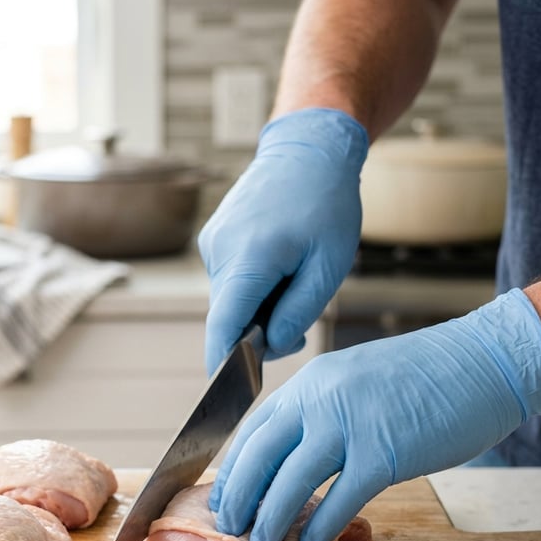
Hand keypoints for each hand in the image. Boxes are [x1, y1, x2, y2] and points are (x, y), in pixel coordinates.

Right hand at [199, 108, 368, 374]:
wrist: (308, 148)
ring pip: (230, 298)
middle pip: (228, 317)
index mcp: (249, 260)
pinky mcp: (214, 238)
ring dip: (257, 305)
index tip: (226, 392)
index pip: (223, 326)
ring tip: (293, 275)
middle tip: (298, 319)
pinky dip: (252, 285)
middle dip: (257, 331)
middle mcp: (220, 253)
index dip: (223, 363)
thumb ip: (297, 312)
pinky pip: (230, 278)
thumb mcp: (328, 265)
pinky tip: (279, 261)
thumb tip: (270, 346)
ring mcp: (213, 243)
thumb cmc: (326, 204)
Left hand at [210, 289, 540, 540]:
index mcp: (310, 382)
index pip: (253, 429)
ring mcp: (350, 426)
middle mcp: (320, 400)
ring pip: (291, 479)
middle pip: (260, 455)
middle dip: (239, 495)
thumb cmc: (427, 376)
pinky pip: (340, 498)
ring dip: (271, 516)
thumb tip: (293, 454)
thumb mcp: (355, 380)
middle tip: (230, 526)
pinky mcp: (384, 454)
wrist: (485, 361)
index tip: (223, 496)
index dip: (233, 468)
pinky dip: (321, 524)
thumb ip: (321, 411)